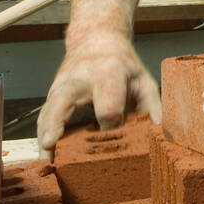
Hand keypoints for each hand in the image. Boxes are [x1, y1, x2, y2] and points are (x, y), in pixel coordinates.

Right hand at [37, 30, 161, 159]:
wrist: (97, 39)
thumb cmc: (123, 65)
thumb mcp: (144, 81)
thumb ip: (153, 110)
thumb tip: (161, 141)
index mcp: (109, 73)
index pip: (107, 105)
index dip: (111, 124)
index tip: (114, 137)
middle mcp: (80, 78)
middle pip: (64, 100)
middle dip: (56, 122)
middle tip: (51, 144)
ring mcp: (62, 85)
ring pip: (48, 110)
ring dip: (44, 136)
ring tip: (45, 164)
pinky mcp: (52, 94)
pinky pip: (43, 116)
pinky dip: (42, 136)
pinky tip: (44, 158)